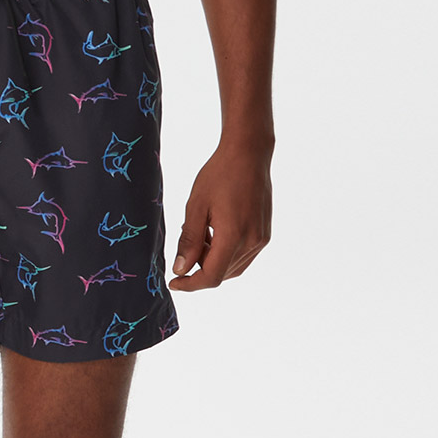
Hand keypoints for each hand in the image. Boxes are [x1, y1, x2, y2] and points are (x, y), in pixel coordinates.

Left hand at [170, 138, 272, 289]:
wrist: (248, 154)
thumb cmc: (219, 175)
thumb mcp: (195, 206)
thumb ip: (188, 241)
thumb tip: (181, 269)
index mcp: (233, 236)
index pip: (212, 276)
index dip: (191, 284)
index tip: (174, 281)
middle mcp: (252, 242)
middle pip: (222, 273)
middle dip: (200, 269)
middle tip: (185, 249)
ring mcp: (261, 239)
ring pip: (233, 267)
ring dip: (213, 261)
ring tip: (200, 236)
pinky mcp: (264, 234)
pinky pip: (243, 256)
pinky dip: (226, 253)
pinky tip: (214, 233)